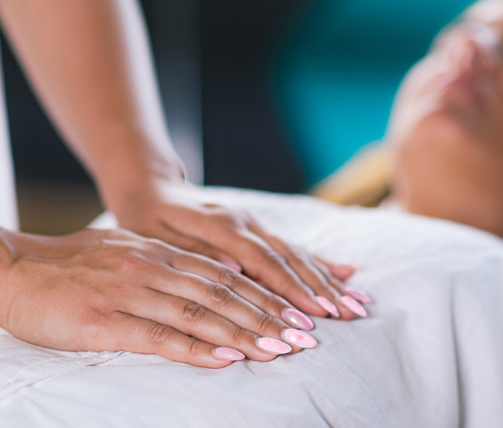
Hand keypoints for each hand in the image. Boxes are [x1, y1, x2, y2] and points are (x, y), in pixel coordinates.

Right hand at [0, 228, 320, 367]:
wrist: (12, 267)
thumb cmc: (69, 264)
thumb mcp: (124, 249)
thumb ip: (168, 261)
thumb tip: (213, 274)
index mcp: (158, 251)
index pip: (224, 276)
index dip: (264, 295)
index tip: (297, 313)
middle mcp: (152, 267)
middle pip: (222, 294)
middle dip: (268, 315)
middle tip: (305, 335)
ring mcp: (130, 292)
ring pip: (199, 314)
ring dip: (244, 333)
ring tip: (279, 348)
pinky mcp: (105, 321)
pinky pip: (159, 336)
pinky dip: (197, 348)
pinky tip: (226, 358)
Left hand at [110, 182, 369, 319]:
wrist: (150, 187)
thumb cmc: (147, 219)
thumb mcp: (156, 237)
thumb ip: (196, 254)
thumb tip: (234, 273)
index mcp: (220, 225)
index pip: (262, 262)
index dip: (289, 290)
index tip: (313, 315)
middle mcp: (244, 222)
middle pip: (289, 258)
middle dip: (320, 289)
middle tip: (347, 316)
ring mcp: (254, 223)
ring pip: (297, 253)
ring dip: (327, 280)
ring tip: (355, 303)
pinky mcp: (258, 227)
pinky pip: (293, 246)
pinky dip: (320, 262)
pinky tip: (346, 273)